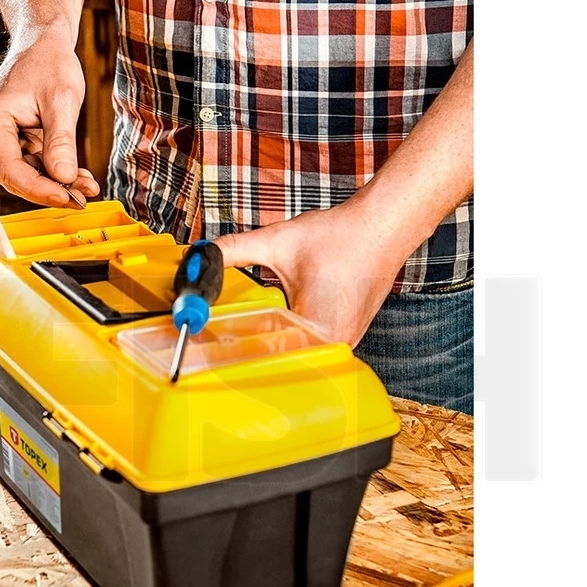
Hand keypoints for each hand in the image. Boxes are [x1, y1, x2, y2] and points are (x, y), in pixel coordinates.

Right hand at [0, 28, 101, 206]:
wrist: (42, 44)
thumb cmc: (48, 63)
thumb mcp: (61, 100)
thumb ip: (61, 141)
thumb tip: (64, 178)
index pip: (11, 170)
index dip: (39, 190)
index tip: (68, 198)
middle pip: (14, 177)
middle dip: (50, 190)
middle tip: (83, 198)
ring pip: (23, 174)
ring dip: (54, 183)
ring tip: (86, 185)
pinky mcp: (8, 139)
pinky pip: (28, 164)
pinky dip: (52, 171)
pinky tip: (75, 175)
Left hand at [214, 199, 403, 346]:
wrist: (382, 227)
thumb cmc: (340, 237)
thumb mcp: (277, 242)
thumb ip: (235, 250)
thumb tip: (204, 254)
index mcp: (317, 330)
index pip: (268, 356)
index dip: (237, 351)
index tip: (214, 347)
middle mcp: (335, 344)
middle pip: (283, 358)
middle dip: (253, 348)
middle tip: (222, 343)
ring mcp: (346, 342)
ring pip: (301, 352)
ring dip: (276, 343)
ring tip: (249, 336)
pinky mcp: (349, 334)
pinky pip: (315, 344)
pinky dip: (296, 336)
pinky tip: (280, 326)